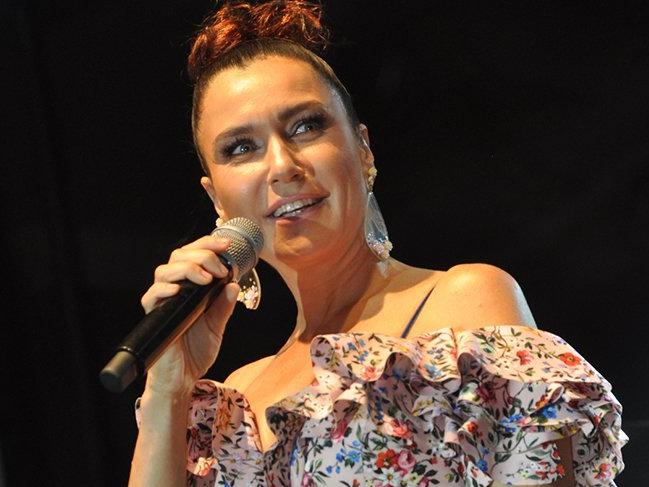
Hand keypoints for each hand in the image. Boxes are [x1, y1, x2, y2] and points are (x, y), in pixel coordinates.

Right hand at [139, 235, 239, 396]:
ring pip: (164, 270)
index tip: (226, 245)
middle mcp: (174, 290)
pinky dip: (165, 289)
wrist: (182, 379)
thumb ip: (224, 306)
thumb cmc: (195, 352)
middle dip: (201, 254)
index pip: (194, 255)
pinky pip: (152, 296)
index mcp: (190, 288)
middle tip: (219, 267)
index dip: (208, 245)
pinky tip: (179, 290)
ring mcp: (162, 302)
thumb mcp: (217, 326)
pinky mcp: (154, 316)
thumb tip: (233, 284)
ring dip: (187, 268)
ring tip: (206, 278)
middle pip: (178, 256)